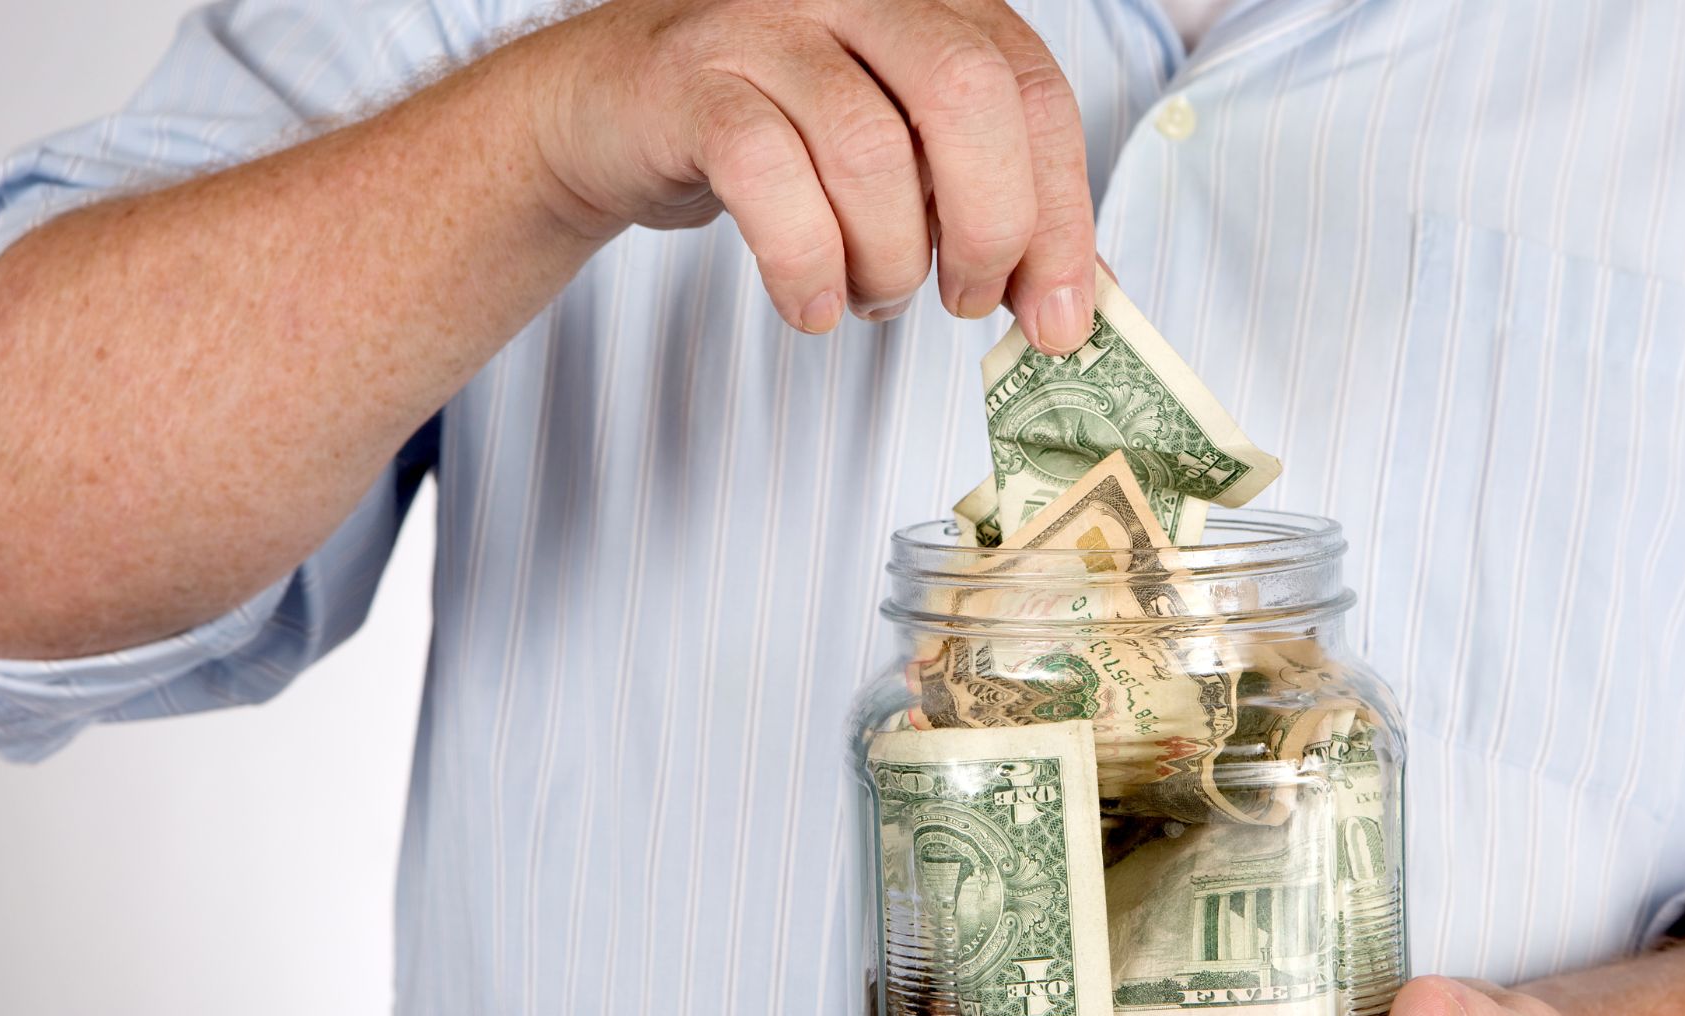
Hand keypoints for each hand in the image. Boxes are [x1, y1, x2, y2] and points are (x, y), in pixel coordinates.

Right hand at [517, 0, 1095, 348]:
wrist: (604, 112)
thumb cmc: (771, 137)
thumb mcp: (898, 161)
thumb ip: (986, 211)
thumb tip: (1079, 306)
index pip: (1035, 90)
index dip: (1062, 211)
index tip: (1060, 316)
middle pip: (969, 96)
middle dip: (988, 227)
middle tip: (965, 300)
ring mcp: (764, 22)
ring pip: (869, 151)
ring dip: (885, 262)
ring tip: (869, 297)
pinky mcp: (687, 78)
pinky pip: (768, 178)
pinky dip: (803, 264)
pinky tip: (811, 304)